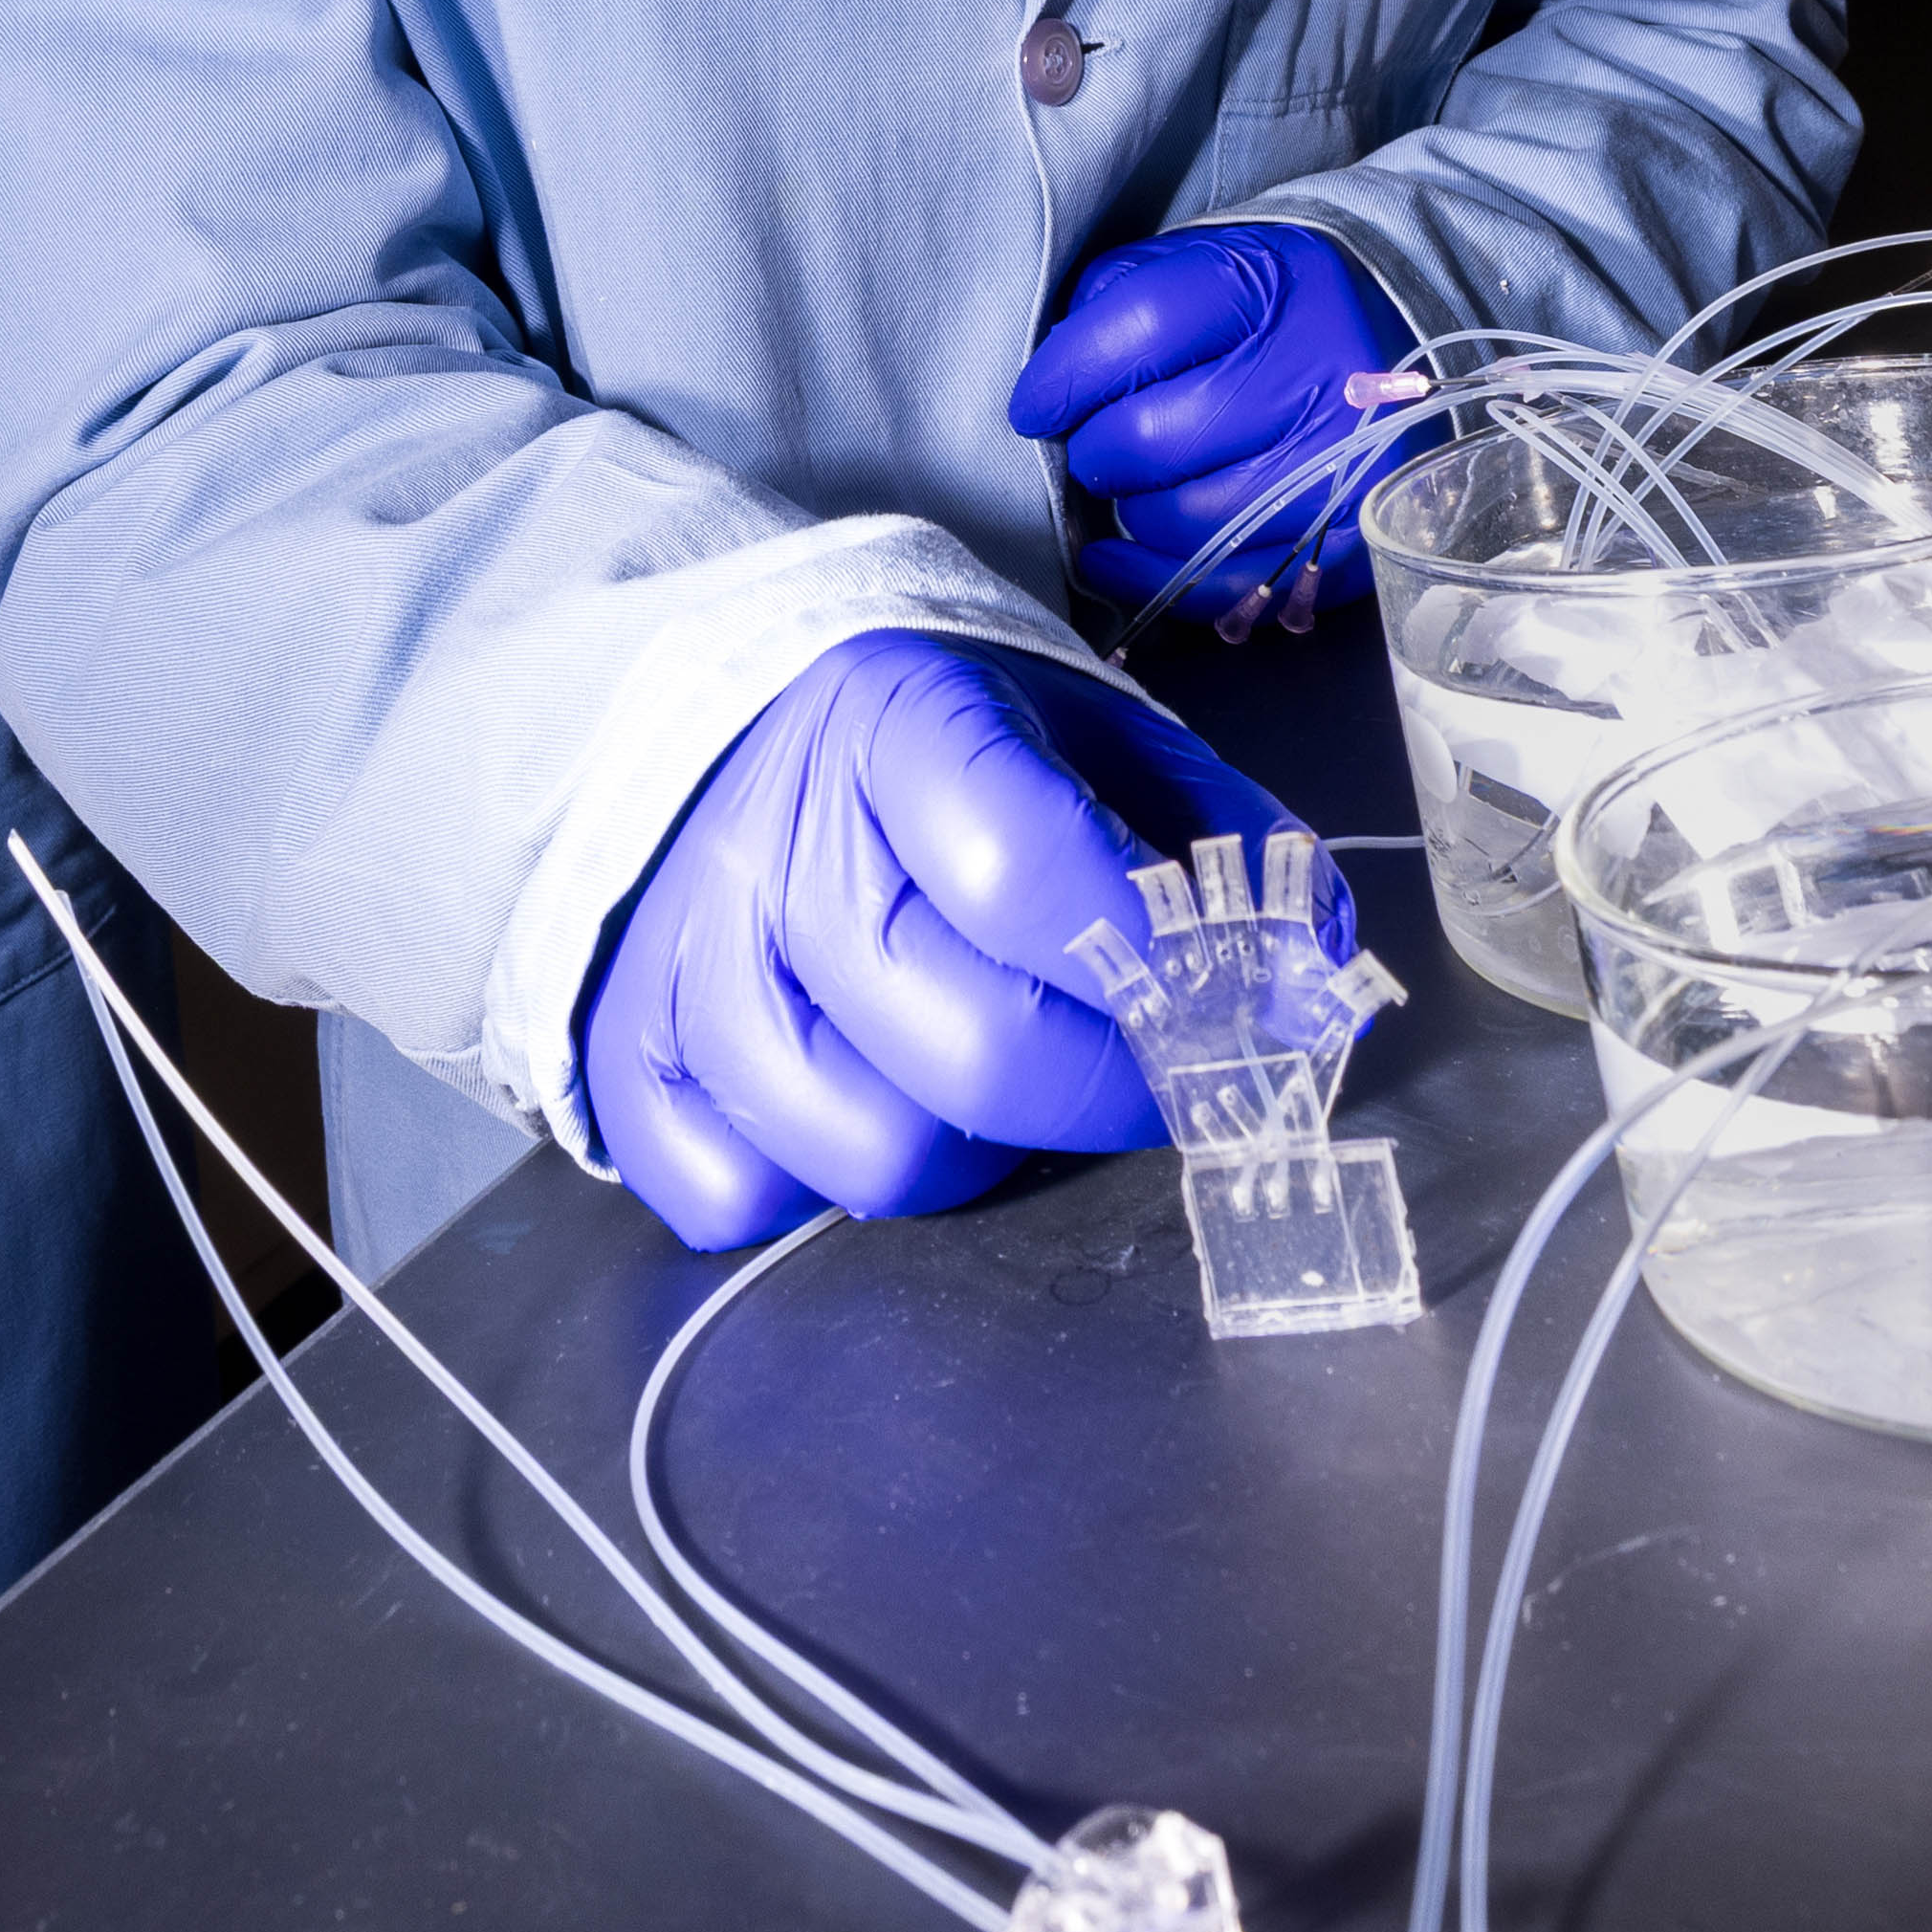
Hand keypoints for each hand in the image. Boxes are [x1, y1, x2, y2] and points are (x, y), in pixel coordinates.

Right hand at [579, 636, 1343, 1250]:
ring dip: (973, 1151)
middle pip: (973, 1055)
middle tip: (1154, 1070)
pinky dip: (819, 1189)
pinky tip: (865, 1097)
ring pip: (872, 1161)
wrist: (724, 728)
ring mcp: (685, 968)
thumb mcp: (1093, 735)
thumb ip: (1221, 839)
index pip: (1032, 877)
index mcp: (895, 724)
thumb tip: (1311, 975)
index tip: (1238, 1002)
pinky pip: (740, 1207)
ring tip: (993, 1071)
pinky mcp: (620, 1062)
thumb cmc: (944, 749)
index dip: (1158, 966)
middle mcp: (773, 848)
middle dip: (1108, 1093)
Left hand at [1011, 222, 1424, 631]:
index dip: (1065, 376)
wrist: (1386, 338)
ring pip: (1180, 520)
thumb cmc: (1263, 306)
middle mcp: (1316, 374)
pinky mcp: (1345, 540)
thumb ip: (1116, 299)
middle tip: (1094, 444)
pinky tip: (1114, 558)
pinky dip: (1154, 579)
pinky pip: (1225, 583)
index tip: (1033, 406)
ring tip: (1132, 483)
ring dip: (1129, 510)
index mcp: (1270, 286)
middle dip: (1095, 450)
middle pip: (1153, 438)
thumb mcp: (1197, 260)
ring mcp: (1337, 466)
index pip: (1142, 329)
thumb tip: (1053, 383)